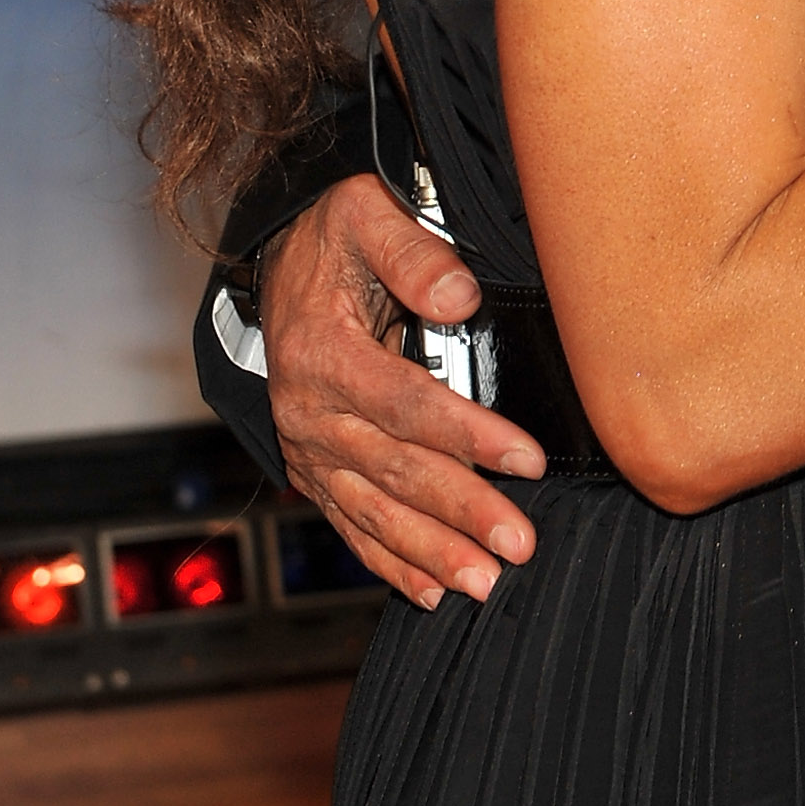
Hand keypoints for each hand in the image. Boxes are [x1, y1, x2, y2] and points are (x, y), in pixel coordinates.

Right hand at [262, 174, 548, 607]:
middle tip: (520, 544)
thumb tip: (461, 297)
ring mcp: (310, 447)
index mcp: (323, 355)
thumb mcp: (366, 215)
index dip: (468, 435)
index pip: (407, 405)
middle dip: (461, 512)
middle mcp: (310, 412)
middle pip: (396, 470)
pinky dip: (388, 561)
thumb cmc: (331, 235)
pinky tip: (427, 590)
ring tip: (484, 582)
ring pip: (374, 510)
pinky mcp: (316, 467)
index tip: (526, 458)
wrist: (277, 259)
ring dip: (431, 551)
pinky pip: (351, 523)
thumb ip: (413, 254)